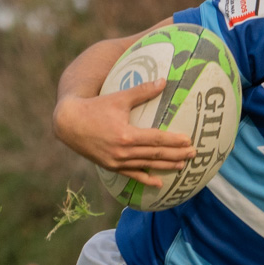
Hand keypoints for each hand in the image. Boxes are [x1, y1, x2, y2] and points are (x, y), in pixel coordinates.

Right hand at [52, 79, 195, 186]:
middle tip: (194, 154)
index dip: (174, 141)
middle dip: (177, 155)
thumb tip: (164, 81)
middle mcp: (122, 151)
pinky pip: (132, 175)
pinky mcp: (111, 167)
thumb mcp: (119, 97)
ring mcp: (116, 162)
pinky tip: (158, 183)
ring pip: (147, 165)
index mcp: (126, 135)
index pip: (157, 139)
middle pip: (155, 154)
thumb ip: (143, 91)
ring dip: (166, 166)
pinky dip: (145, 179)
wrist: (68, 123)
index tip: (189, 141)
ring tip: (183, 166)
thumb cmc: (95, 107)